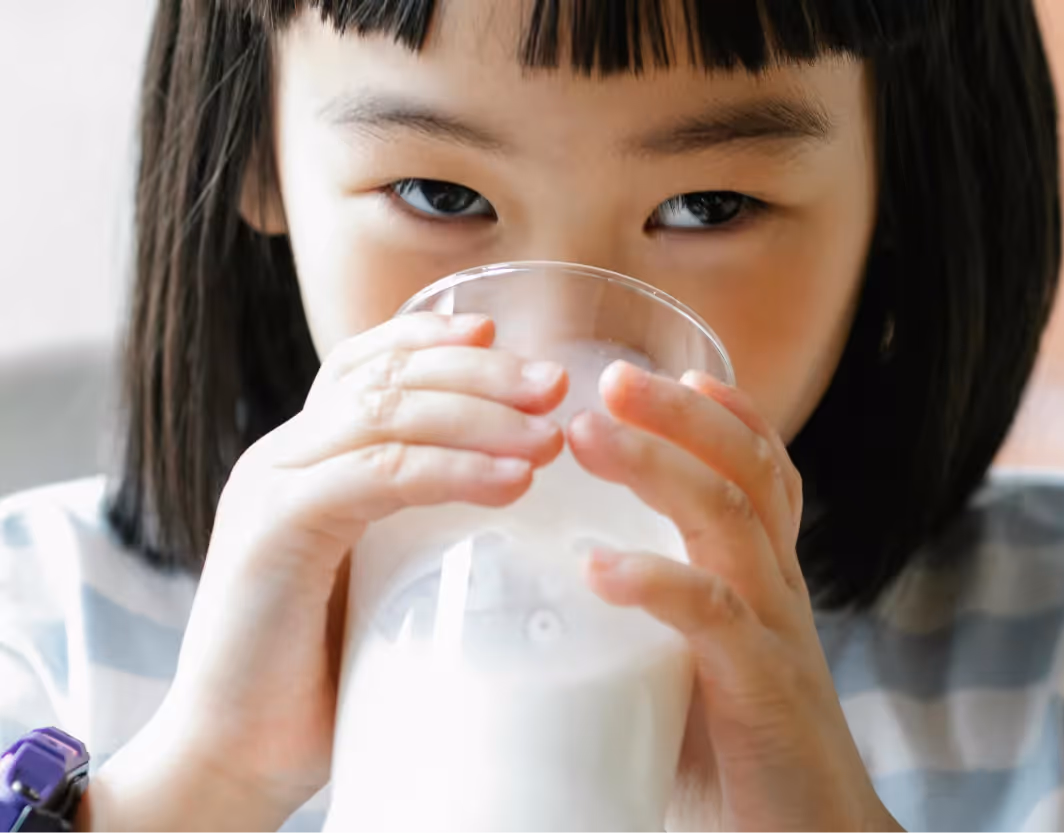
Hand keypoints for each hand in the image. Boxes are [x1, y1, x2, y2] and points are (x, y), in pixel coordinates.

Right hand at [85, 313, 566, 832]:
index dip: (429, 337)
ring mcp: (270, 488)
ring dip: (479, 416)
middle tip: (554, 386)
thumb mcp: (376, 578)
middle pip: (385, 376)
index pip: (362, 364)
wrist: (233, 758)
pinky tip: (511, 482)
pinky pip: (377, 475)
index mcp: (302, 460)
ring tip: (549, 436)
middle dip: (479, 373)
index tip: (501, 337)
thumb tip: (511, 498)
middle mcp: (280, 458)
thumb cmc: (321, 677)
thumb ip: (413, 527)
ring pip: (385, 414)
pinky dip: (452, 471)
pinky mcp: (272, 533)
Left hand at [568, 363, 901, 832]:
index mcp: (764, 579)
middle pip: (744, 470)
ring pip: (728, 519)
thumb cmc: (737, 753)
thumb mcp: (695, 663)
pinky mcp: (762, 688)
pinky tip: (599, 568)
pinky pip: (713, 615)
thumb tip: (556, 592)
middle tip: (610, 377)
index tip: (674, 369)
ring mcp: (777, 632)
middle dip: (680, 414)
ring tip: (588, 435)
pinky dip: (655, 582)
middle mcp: (779, 590)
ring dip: (656, 467)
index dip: (727, 414)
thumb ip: (650, 622)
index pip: (762, 473)